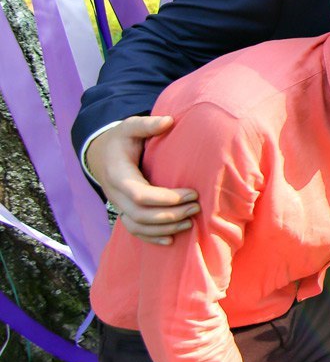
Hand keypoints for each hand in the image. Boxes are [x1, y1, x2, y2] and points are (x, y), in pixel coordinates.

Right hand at [85, 116, 197, 244]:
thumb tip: (169, 121)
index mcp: (118, 175)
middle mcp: (116, 194)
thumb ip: (147, 124)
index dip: (167, 198)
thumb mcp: (129, 126)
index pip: (141, 195)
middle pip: (141, 215)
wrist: (101, 154)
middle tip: (196, 207)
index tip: (193, 193)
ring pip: (138, 226)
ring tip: (190, 222)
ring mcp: (118, 205)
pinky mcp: (124, 211)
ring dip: (165, 228)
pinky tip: (171, 240)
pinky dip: (152, 238)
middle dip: (171, 215)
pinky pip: (135, 231)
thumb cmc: (121, 140)